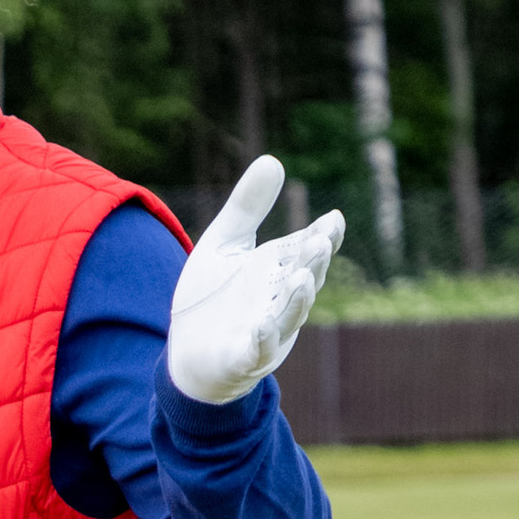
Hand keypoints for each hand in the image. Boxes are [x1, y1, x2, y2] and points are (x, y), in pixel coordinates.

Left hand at [166, 156, 345, 404]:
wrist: (186, 353)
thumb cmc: (212, 298)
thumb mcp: (224, 245)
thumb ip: (246, 208)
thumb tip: (273, 160)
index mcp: (278, 271)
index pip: (307, 249)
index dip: (322, 236)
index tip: (333, 220)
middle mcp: (279, 301)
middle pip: (304, 279)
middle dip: (313, 262)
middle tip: (321, 241)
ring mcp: (266, 332)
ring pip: (288, 316)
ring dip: (297, 298)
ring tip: (303, 277)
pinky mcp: (242, 358)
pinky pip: (256, 350)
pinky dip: (261, 339)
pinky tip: (260, 324)